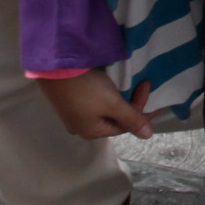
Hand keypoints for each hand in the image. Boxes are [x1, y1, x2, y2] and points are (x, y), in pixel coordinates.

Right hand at [36, 68, 155, 140]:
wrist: (55, 67)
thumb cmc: (87, 88)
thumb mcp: (113, 104)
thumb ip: (132, 119)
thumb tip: (147, 136)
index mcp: (92, 132)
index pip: (124, 125)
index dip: (141, 110)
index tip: (149, 89)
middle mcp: (81, 126)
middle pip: (114, 118)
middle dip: (131, 103)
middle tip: (142, 84)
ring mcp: (73, 113)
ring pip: (104, 109)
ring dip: (120, 97)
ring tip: (131, 84)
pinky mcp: (69, 100)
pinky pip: (94, 101)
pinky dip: (107, 93)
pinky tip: (112, 83)